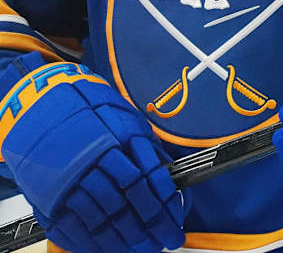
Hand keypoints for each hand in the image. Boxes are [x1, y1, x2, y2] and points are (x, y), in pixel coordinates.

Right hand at [0, 52, 187, 251]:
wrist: (43, 107)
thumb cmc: (91, 115)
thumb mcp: (124, 120)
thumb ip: (145, 147)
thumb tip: (168, 175)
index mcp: (119, 136)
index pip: (149, 175)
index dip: (165, 202)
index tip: (176, 220)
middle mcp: (98, 157)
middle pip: (130, 198)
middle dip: (152, 223)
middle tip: (166, 238)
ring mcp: (72, 176)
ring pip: (104, 215)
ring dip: (126, 236)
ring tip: (142, 246)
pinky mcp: (50, 193)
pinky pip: (75, 225)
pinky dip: (94, 242)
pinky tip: (110, 247)